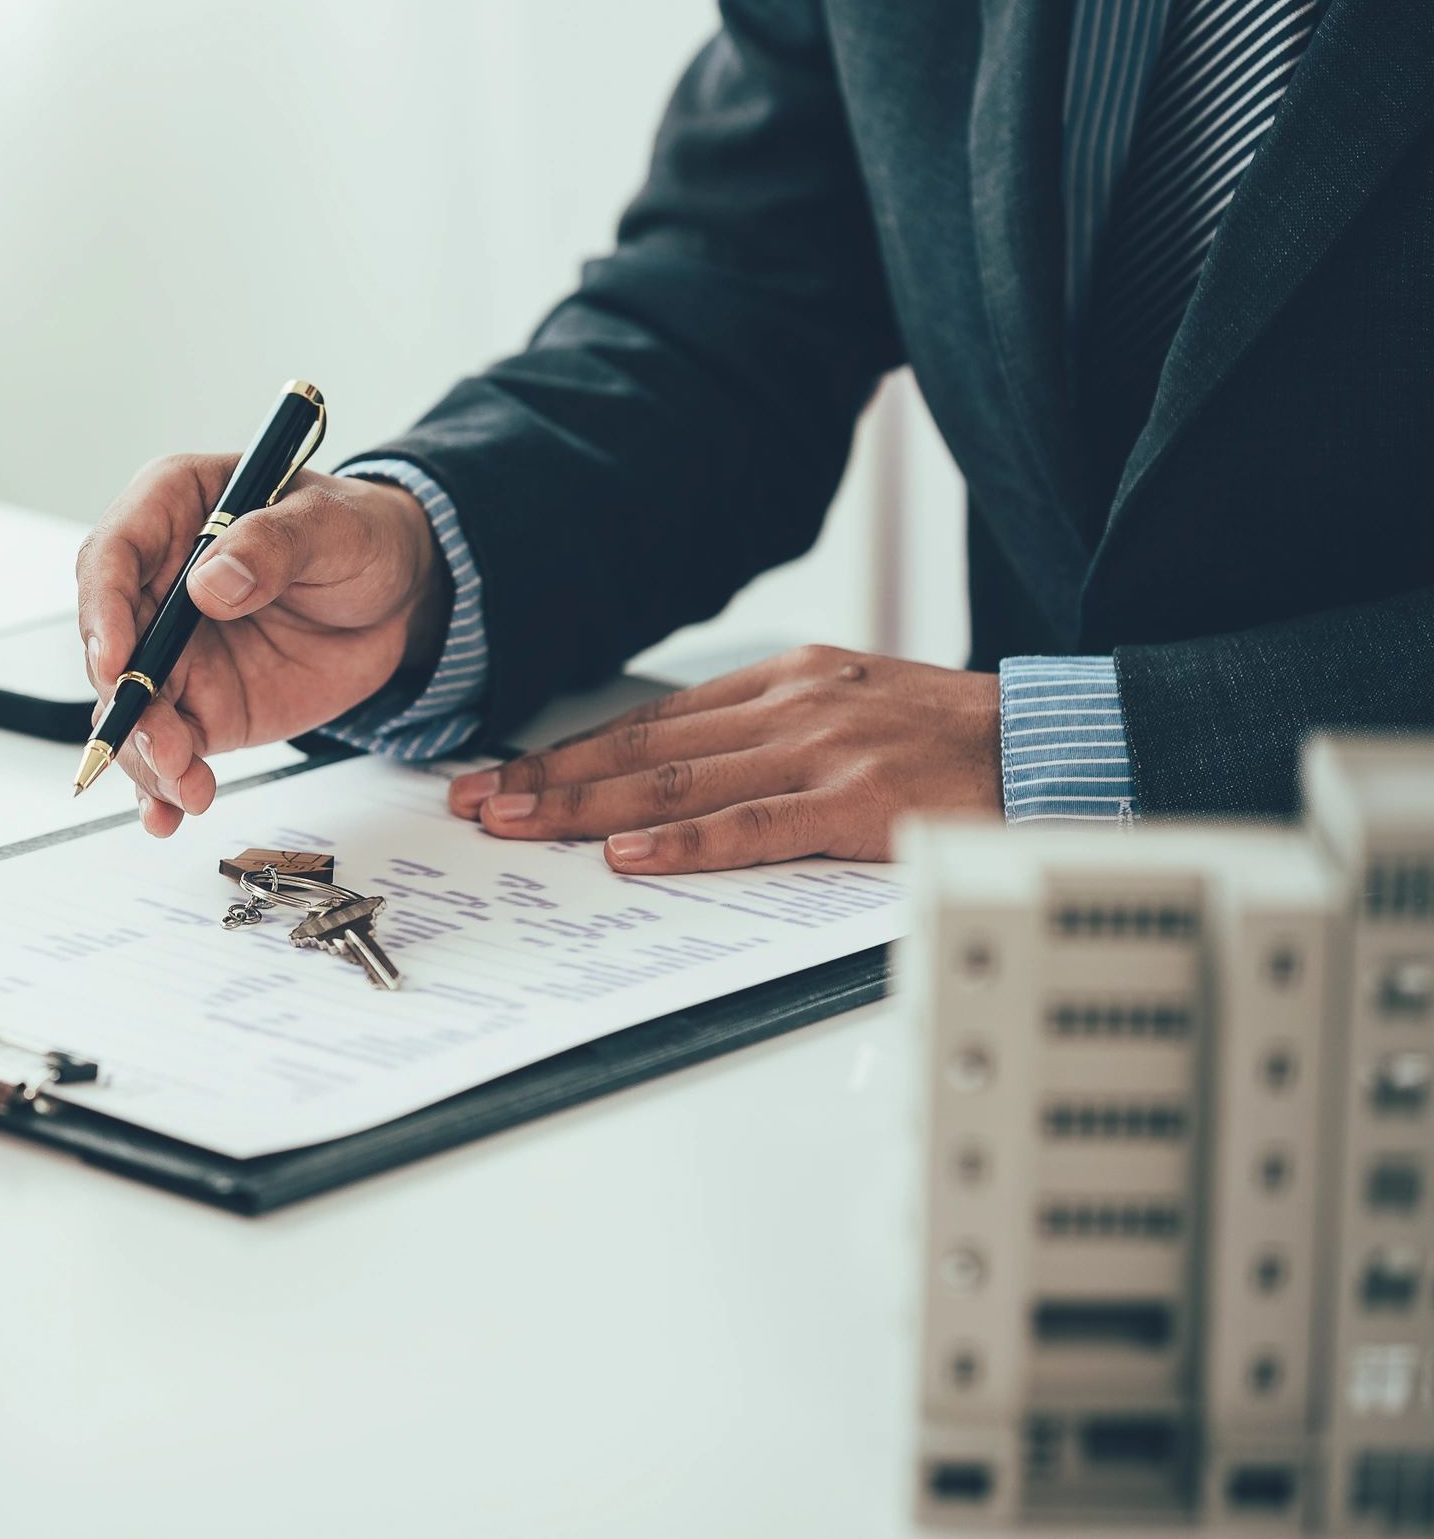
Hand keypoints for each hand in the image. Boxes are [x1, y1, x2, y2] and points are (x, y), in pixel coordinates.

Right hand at [76, 457, 451, 835]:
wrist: (402, 598)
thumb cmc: (361, 536)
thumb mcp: (332, 524)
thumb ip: (273, 545)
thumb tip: (212, 583)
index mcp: (174, 510)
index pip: (111, 558)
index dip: (102, 611)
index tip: (118, 662)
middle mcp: (159, 585)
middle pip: (109, 645)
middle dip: (126, 702)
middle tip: (164, 743)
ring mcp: (176, 651)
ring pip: (131, 707)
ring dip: (145, 752)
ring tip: (186, 783)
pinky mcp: (201, 705)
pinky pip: (165, 747)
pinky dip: (162, 786)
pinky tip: (169, 812)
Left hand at [446, 646, 1001, 870]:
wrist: (1062, 745)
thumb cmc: (957, 743)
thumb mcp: (850, 709)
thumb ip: (769, 736)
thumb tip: (678, 780)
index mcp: (785, 681)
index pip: (651, 722)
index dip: (570, 751)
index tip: (504, 774)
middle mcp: (791, 706)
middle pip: (644, 749)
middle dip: (549, 778)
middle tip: (477, 803)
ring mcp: (823, 752)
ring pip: (678, 784)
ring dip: (587, 809)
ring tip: (518, 826)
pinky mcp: (859, 803)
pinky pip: (754, 829)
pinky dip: (685, 845)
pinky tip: (628, 858)